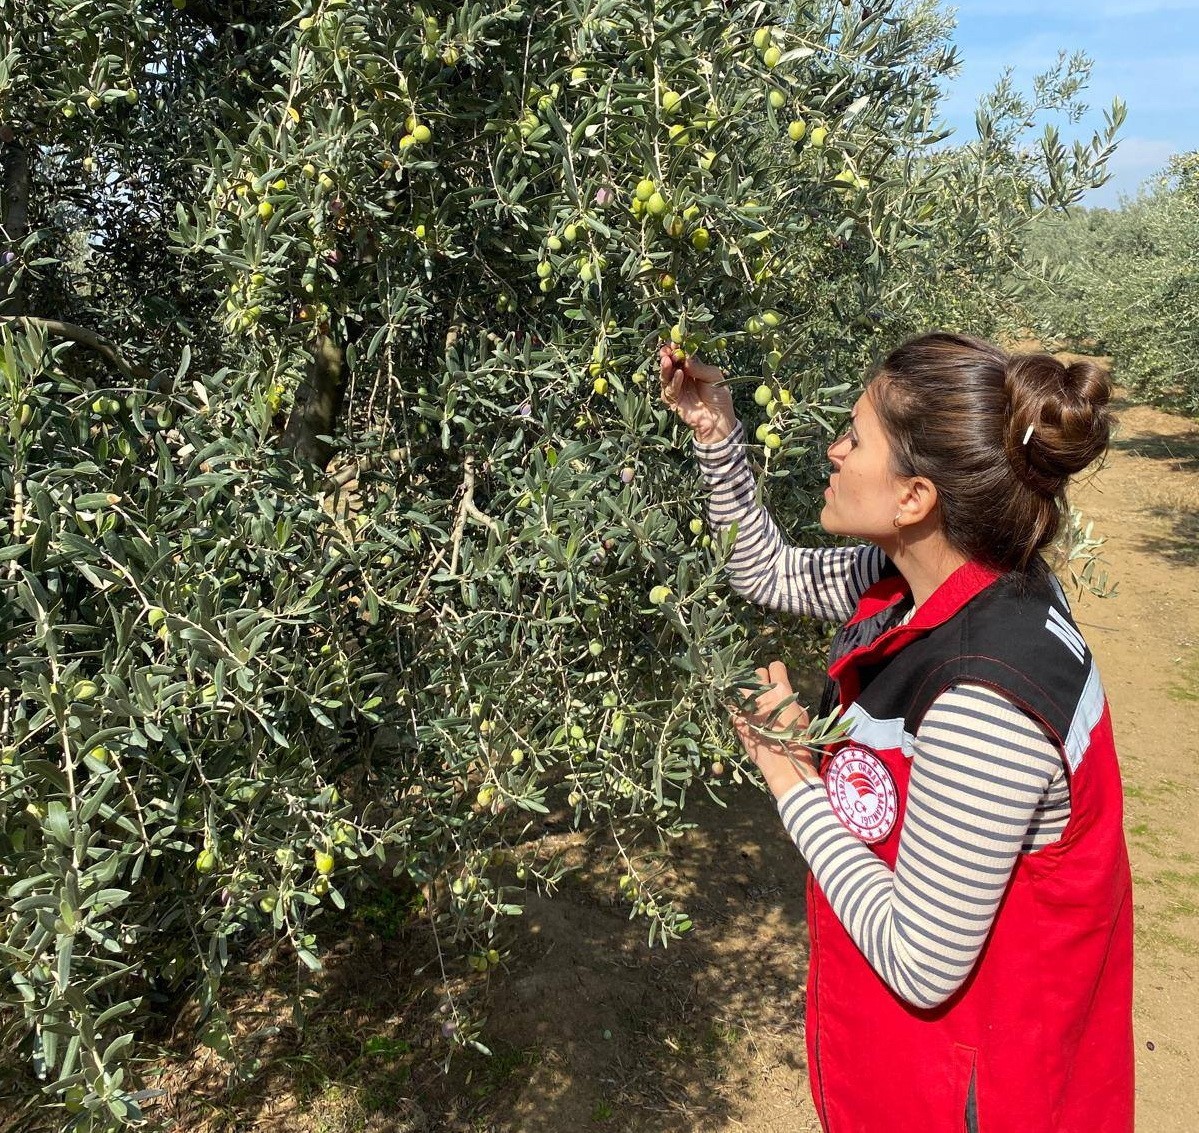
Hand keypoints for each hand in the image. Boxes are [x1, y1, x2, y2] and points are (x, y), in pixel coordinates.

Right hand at [659, 345, 735, 443]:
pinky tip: (679, 375)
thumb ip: (699, 367)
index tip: (674, 342)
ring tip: (668, 360)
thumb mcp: (714, 376)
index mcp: (692, 369)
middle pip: (671, 366)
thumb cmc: (720, 396)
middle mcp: (682, 378)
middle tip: (666, 350)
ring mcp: (677, 389)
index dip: (677, 350)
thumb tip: (686, 358)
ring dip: (666, 368)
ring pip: (666, 377)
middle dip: (667, 357)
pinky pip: (670, 391)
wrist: (719, 419)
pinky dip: (673, 382)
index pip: (682, 357)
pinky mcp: (674, 402)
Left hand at [731, 660, 818, 797]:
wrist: (784, 765)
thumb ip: (789, 699)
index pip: (775, 666)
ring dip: (747, 690)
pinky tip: (743, 712)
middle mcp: (762, 694)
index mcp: (782, 690)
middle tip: (765, 691)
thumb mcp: (801, 714)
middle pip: (757, 673)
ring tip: (751, 700)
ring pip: (742, 686)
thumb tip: (781, 694)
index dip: (777, 671)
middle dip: (761, 680)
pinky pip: (733, 704)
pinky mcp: (737, 719)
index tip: (777, 678)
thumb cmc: (799, 740)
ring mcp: (747, 706)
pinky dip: (738, 706)